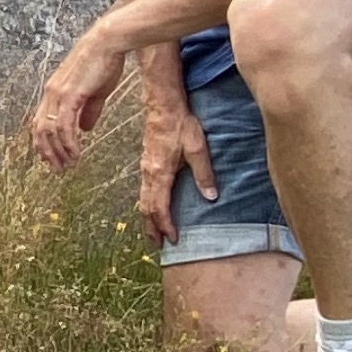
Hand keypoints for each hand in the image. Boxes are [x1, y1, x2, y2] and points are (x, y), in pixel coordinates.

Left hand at [29, 28, 130, 171]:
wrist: (108, 42)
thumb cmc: (104, 63)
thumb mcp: (96, 91)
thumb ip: (89, 111)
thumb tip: (85, 129)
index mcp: (55, 91)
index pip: (42, 121)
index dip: (44, 142)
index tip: (52, 157)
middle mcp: (51, 93)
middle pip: (40, 129)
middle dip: (47, 152)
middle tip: (57, 169)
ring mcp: (58, 94)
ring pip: (49, 131)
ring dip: (57, 151)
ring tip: (67, 165)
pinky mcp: (70, 95)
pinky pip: (64, 126)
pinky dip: (67, 143)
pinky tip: (75, 154)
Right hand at [137, 92, 220, 243]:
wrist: (162, 106)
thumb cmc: (180, 124)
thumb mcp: (198, 148)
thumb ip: (204, 174)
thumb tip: (210, 197)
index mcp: (160, 173)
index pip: (159, 207)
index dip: (165, 226)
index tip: (173, 239)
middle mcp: (148, 174)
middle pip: (145, 208)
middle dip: (151, 228)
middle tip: (158, 245)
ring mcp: (144, 169)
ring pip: (142, 201)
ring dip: (147, 219)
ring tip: (154, 231)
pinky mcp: (145, 163)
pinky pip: (143, 191)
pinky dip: (147, 205)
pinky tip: (153, 207)